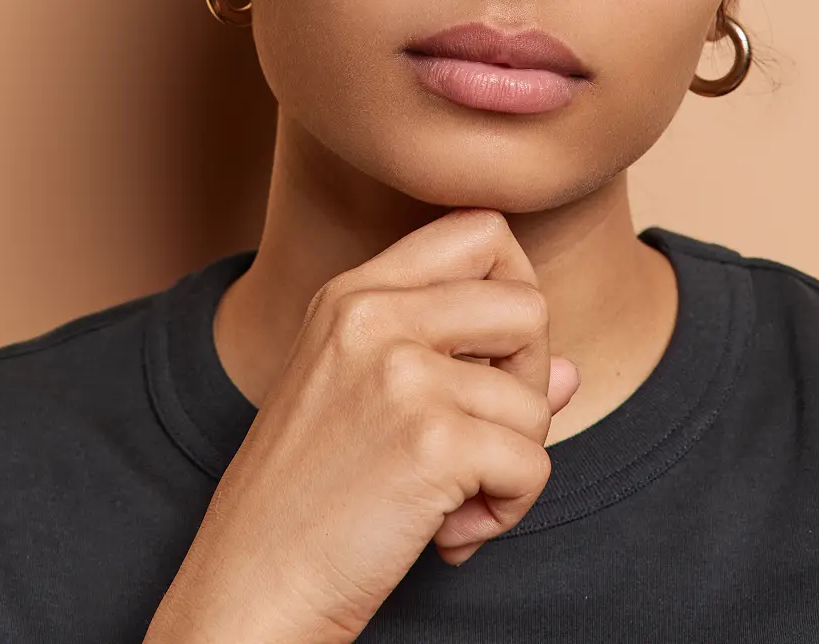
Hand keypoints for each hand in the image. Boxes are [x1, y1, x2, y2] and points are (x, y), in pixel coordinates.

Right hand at [143, 207, 580, 643]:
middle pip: (528, 302)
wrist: (248, 589)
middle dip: (529, 378)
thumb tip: (569, 372)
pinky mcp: (431, 442)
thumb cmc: (310, 501)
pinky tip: (450, 534)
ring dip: (514, 462)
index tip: (492, 355)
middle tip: (483, 434)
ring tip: (453, 499)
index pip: (479, 229)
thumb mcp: (370, 402)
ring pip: (539, 396)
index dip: (514, 286)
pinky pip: (532, 464)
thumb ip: (468, 367)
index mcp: (353, 293)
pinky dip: (508, 510)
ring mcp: (402, 373)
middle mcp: (374, 315)